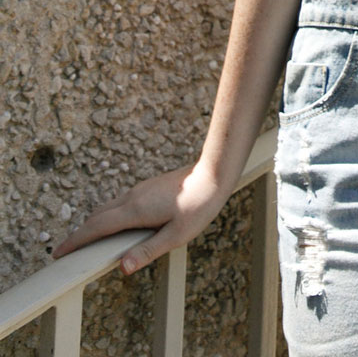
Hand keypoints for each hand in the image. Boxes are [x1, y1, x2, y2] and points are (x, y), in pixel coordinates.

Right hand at [51, 161, 227, 274]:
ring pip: (108, 207)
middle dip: (80, 233)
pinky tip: (116, 224)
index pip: (96, 227)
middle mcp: (132, 197)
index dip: (76, 240)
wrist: (213, 174)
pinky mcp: (148, 187)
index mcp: (135, 210)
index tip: (59, 252)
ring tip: (88, 241)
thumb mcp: (175, 235)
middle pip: (97, 216)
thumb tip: (122, 268)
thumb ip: (148, 251)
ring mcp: (140, 189)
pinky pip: (119, 202)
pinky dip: (108, 215)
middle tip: (68, 251)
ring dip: (94, 223)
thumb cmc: (198, 206)